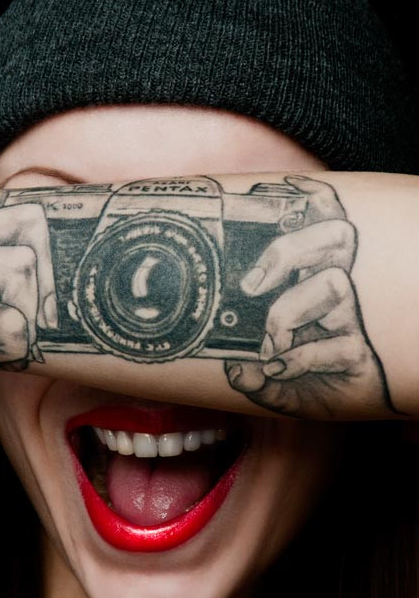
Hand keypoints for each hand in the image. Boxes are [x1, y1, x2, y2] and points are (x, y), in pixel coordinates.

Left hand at [224, 176, 393, 417]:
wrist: (334, 413)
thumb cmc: (301, 379)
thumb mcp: (265, 373)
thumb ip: (248, 370)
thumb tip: (236, 370)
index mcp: (311, 277)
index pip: (320, 223)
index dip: (310, 197)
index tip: (278, 184)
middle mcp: (334, 290)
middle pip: (333, 236)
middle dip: (290, 249)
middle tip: (252, 286)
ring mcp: (349, 319)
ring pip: (334, 282)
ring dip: (289, 309)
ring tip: (269, 341)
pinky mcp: (360, 353)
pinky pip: (336, 343)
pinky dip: (300, 357)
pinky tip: (278, 369)